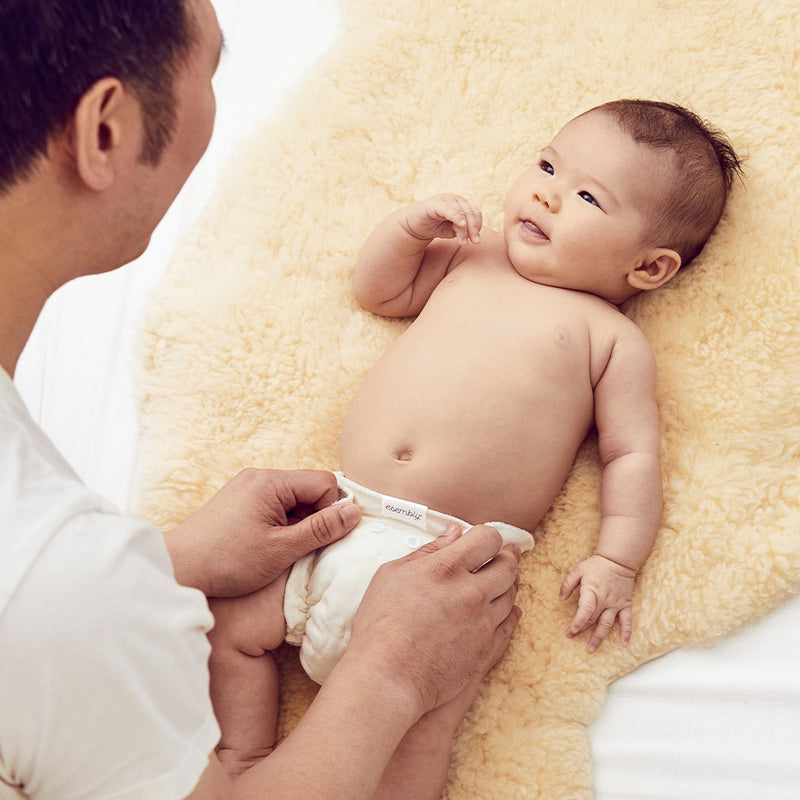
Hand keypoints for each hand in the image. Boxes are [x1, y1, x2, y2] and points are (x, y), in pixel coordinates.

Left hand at [164, 468, 360, 596]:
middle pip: (310, 489)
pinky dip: (281, 525)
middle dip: (314, 518)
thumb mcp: (281, 549)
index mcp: (271, 482)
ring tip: (281, 551)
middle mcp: (260, 477)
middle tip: (299, 549)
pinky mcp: (240, 501)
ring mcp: (248, 487)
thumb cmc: (227, 561)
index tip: (319, 540)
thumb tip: (355, 512)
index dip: (331, 511)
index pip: (324, 483)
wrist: (178, 569)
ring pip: (294, 500)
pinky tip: (268, 547)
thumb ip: (321, 530)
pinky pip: (276, 506)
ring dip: (297, 524)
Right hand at [346, 524, 521, 718]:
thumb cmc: (379, 624)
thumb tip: (454, 533)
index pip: (487, 538)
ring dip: (507, 584)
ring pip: (511, 594)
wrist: (385, 677)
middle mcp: (471, 591)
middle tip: (502, 555)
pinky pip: (510, 623)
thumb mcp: (392, 575)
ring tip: (497, 582)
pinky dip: (510, 611)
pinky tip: (505, 609)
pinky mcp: (487, 648)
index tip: (481, 541)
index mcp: (446, 568)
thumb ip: (427, 551)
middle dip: (507, 556)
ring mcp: (483, 621)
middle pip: (508, 564)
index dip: (487, 536)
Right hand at [403, 193, 482, 244]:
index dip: (477, 226)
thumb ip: (462, 231)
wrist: (415, 226)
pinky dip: (457, 216)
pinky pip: (449, 209)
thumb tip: (472, 236)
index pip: (475, 213)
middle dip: (474, 229)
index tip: (476, 240)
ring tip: (464, 243)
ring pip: (462, 213)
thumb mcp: (452, 231)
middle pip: (470, 213)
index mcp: (462, 204)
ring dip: (465, 229)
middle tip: (475, 242)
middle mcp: (455, 199)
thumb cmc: (436, 227)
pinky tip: (461, 225)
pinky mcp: (435, 203)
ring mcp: (446, 199)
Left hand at [559, 554, 636, 651]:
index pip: (585, 610)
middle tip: (572, 637)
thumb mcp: (578, 570)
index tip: (570, 631)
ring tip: (591, 649)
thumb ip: (568, 584)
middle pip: (592, 619)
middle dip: (582, 630)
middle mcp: (604, 600)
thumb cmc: (596, 565)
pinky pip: (627, 620)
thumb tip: (561, 599)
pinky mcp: (625, 605)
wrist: (618, 560)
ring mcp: (616, 604)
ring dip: (599, 637)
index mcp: (592, 591)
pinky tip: (624, 643)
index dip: (577, 622)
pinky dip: (627, 632)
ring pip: (607, 624)